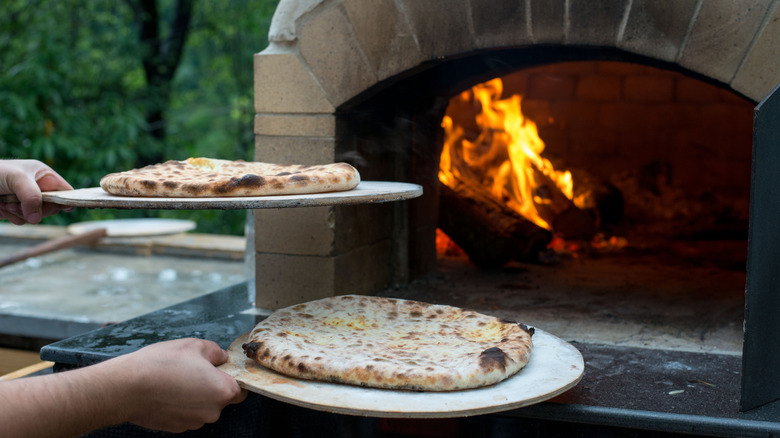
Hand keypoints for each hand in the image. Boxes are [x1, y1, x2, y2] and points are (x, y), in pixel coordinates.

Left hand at [0, 159, 73, 223]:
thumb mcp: (17, 179)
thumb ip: (32, 197)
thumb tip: (37, 218)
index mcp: (43, 175)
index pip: (64, 190)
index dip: (67, 200)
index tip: (64, 208)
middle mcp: (37, 188)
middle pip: (52, 207)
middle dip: (37, 208)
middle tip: (23, 204)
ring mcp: (25, 200)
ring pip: (36, 216)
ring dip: (21, 213)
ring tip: (6, 202)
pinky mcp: (15, 210)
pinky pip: (22, 220)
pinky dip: (12, 217)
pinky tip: (2, 207)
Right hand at [110, 338, 247, 432]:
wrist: (127, 387)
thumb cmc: (162, 364)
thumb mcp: (194, 345)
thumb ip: (215, 352)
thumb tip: (221, 358)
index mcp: (223, 391)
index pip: (241, 388)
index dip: (231, 378)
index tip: (219, 370)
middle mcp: (212, 411)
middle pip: (220, 398)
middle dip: (211, 385)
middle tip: (193, 370)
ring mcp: (193, 422)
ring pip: (202, 407)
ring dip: (195, 395)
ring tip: (176, 379)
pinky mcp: (176, 428)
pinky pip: (186, 414)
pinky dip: (180, 404)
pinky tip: (167, 391)